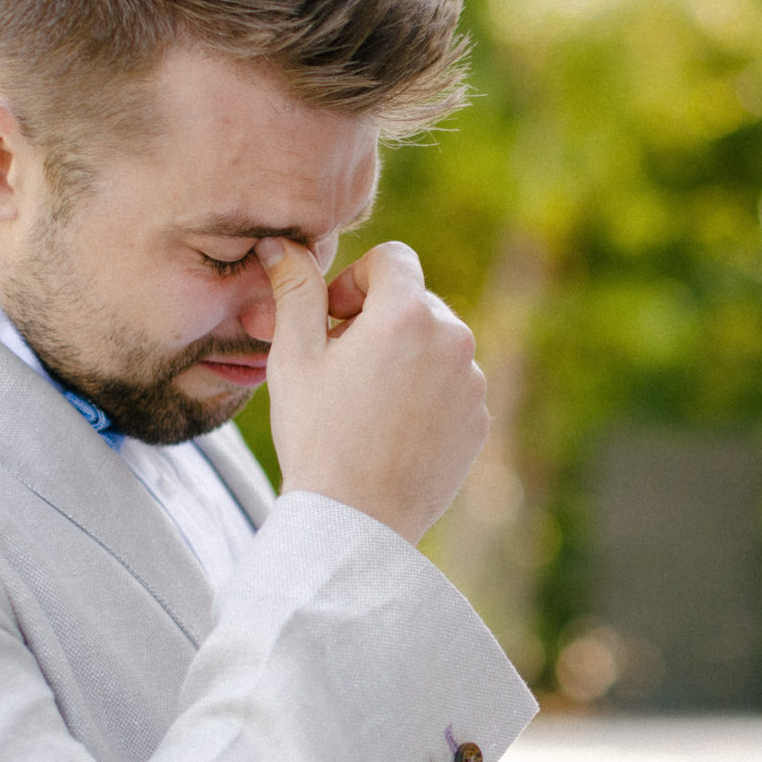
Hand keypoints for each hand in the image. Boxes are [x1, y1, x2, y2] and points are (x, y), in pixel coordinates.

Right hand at [254, 238, 486, 543]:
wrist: (357, 519)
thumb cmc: (317, 435)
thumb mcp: (294, 356)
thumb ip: (295, 289)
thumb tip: (281, 242)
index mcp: (408, 314)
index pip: (393, 259)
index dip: (356, 280)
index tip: (333, 319)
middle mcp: (454, 340)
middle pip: (416, 302)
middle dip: (379, 320)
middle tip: (341, 365)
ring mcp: (473, 382)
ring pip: (435, 346)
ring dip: (403, 358)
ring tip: (365, 403)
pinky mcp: (480, 419)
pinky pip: (452, 387)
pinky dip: (425, 395)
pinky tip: (390, 430)